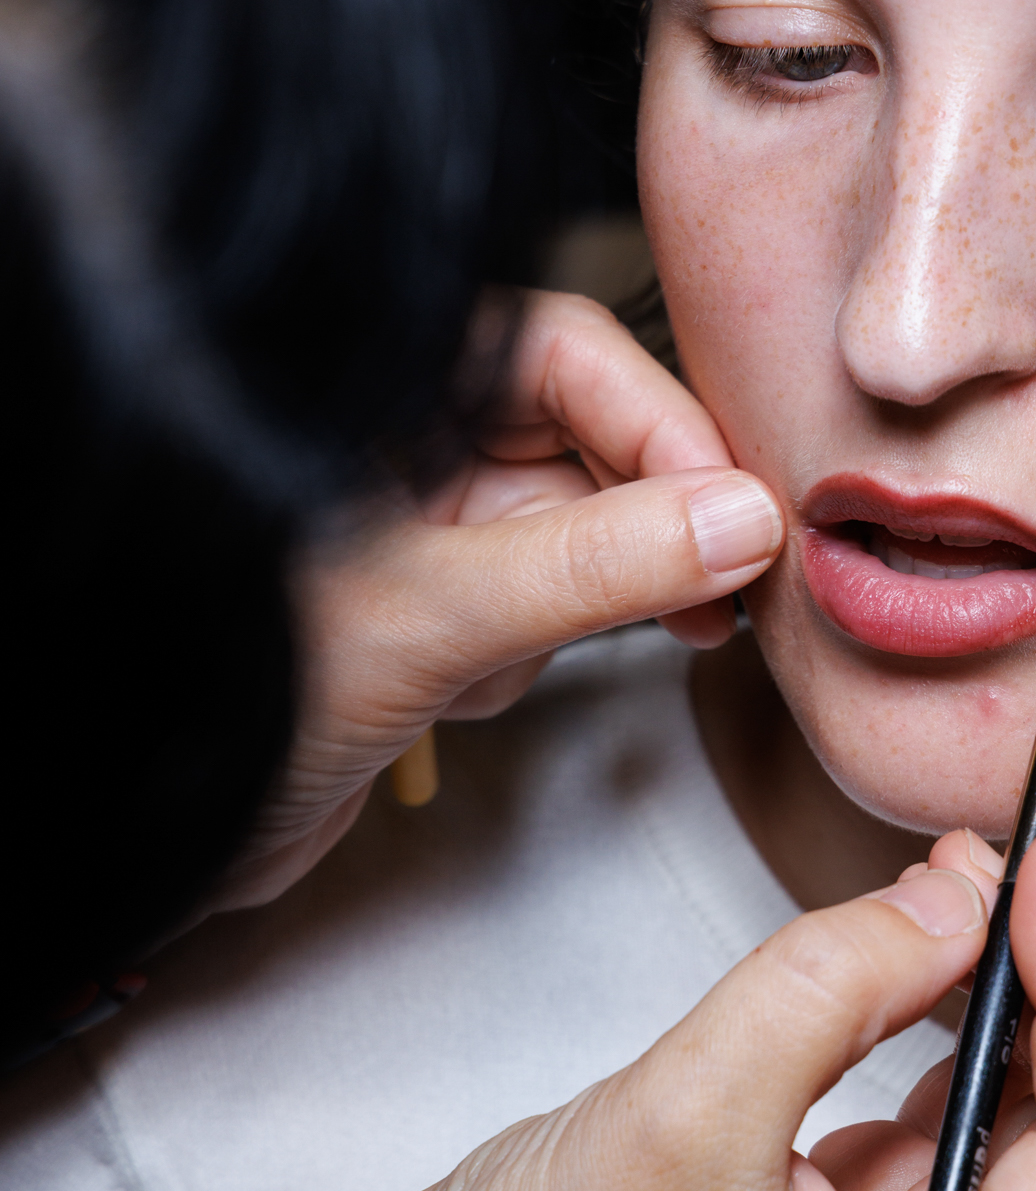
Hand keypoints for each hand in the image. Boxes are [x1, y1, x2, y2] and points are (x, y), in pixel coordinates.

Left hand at [216, 290, 782, 908]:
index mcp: (378, 389)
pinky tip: (453, 702)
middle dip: (645, 521)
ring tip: (520, 658)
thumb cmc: (225, 696)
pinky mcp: (429, 610)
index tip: (738, 507)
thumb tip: (738, 522)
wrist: (141, 839)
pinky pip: (537, 608)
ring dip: (579, 605)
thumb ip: (590, 565)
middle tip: (726, 585)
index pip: (560, 351)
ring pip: (575, 532)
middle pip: (585, 438)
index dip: (658, 422)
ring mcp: (416, 526)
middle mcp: (400, 442)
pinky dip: (522, 659)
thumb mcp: (426, 620)